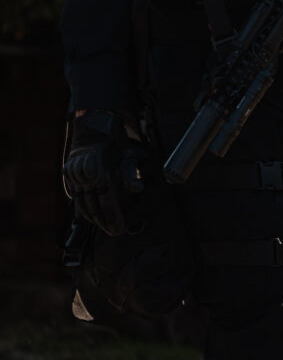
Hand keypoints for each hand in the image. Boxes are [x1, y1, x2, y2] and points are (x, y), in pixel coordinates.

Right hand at [61, 110, 147, 235]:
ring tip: (105, 226)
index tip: (118, 230)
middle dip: (104, 221)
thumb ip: (131, 173)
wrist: (92, 128)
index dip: (112, 216)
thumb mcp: (128, 155)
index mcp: (100, 167)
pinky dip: (82, 208)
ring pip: (82, 203)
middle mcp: (84, 173)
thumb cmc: (115, 143)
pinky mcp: (68, 176)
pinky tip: (91, 217)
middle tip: (114, 231)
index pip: (106, 199)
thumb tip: (138, 189)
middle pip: (93, 204)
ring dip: (93, 217)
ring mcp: (73, 175)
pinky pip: (75, 196)